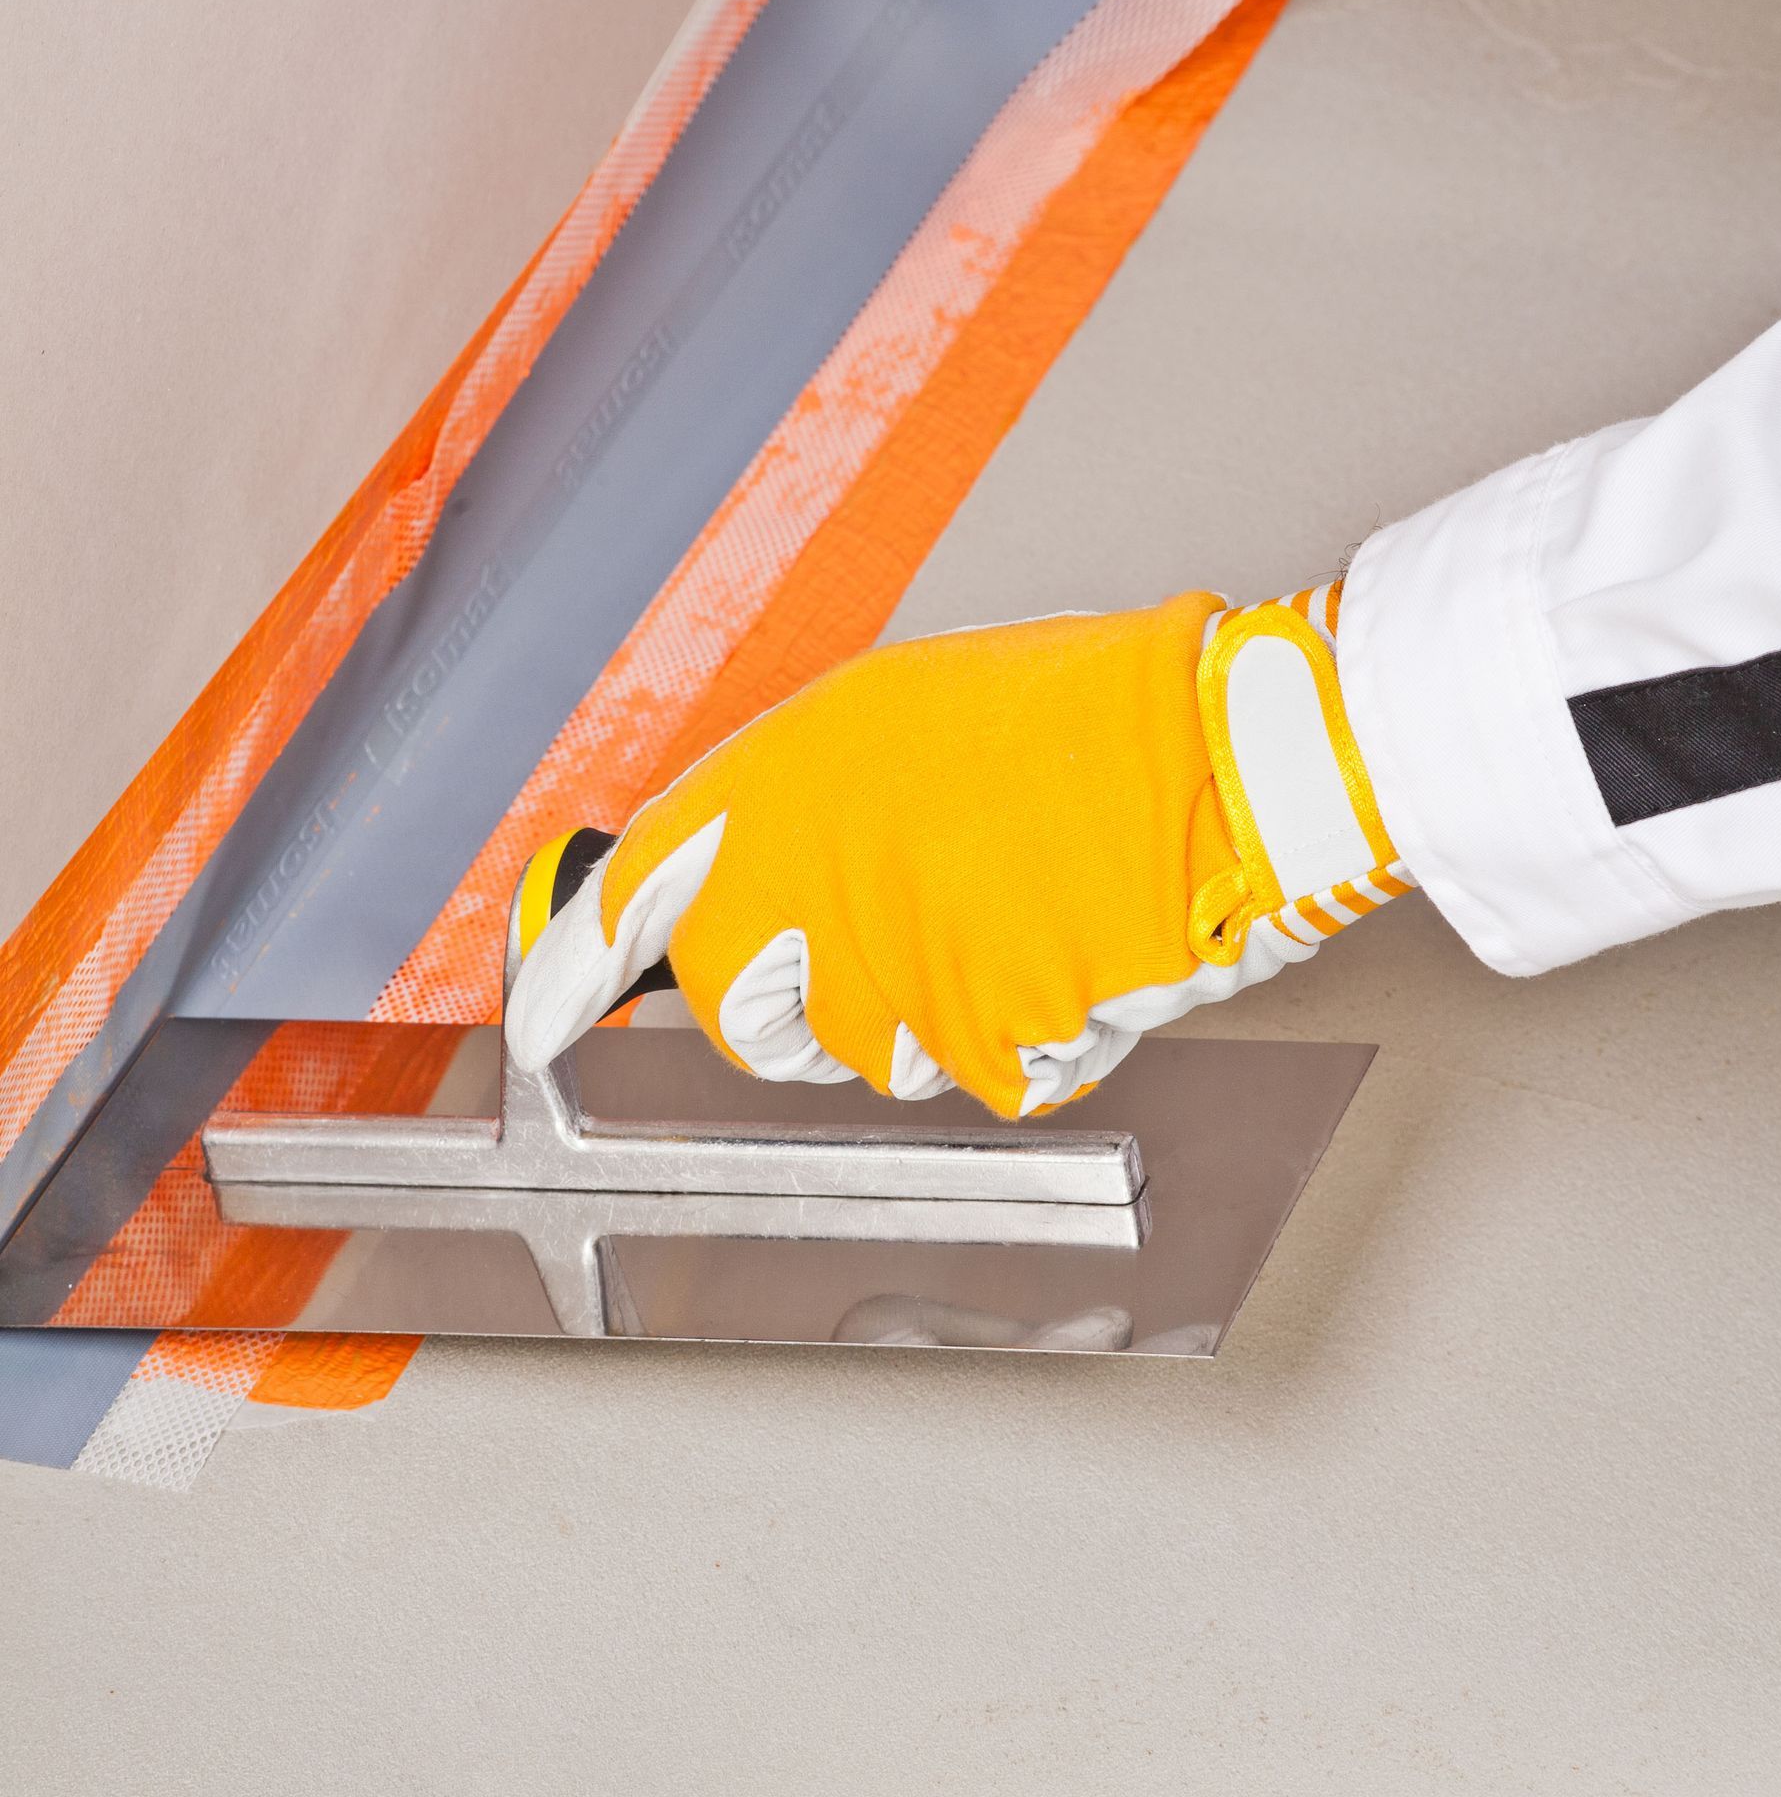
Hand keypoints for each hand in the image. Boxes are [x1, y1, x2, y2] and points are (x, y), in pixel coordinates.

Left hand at [504, 588, 1409, 1118]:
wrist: (1229, 754)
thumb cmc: (1093, 727)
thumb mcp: (909, 721)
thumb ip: (809, 807)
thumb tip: (757, 879)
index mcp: (793, 769)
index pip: (637, 889)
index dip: (574, 968)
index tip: (536, 1022)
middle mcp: (819, 864)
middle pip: (750, 1013)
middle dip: (803, 1015)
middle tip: (890, 958)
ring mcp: (896, 955)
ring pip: (877, 1054)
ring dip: (941, 1016)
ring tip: (1023, 915)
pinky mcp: (980, 1028)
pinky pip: (981, 1075)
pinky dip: (1029, 1038)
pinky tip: (1072, 955)